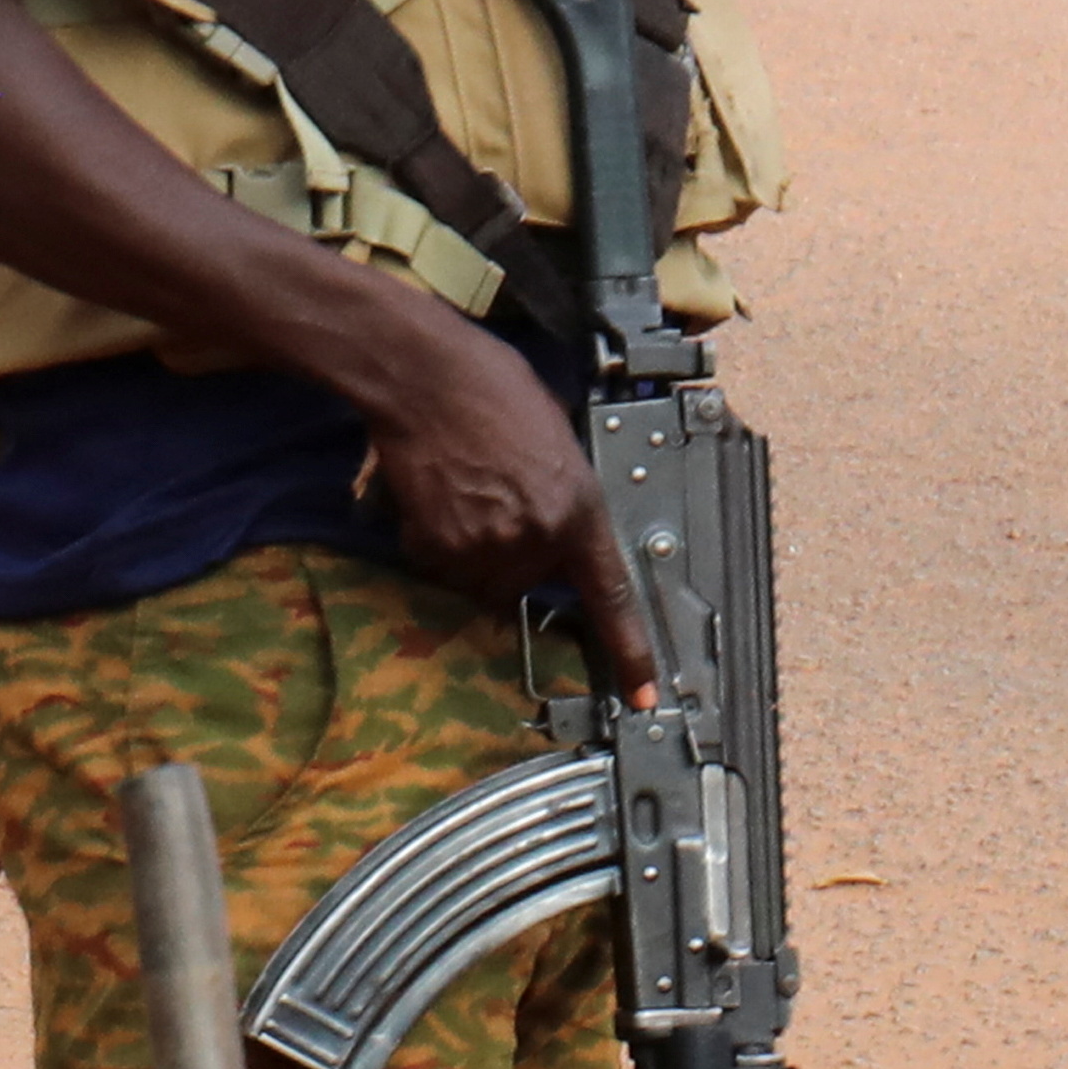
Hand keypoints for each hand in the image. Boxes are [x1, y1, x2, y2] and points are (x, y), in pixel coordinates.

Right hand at [343, 306, 655, 701]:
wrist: (423, 375)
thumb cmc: (491, 387)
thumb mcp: (556, 440)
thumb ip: (565, 494)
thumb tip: (554, 524)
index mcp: (578, 508)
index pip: (612, 596)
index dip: (631, 651)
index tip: (644, 694)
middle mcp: (535, 539)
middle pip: (529, 582)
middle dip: (517, 553)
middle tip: (497, 498)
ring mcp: (483, 548)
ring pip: (482, 577)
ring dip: (475, 548)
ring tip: (462, 490)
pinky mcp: (435, 547)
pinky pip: (440, 565)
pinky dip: (435, 539)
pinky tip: (434, 494)